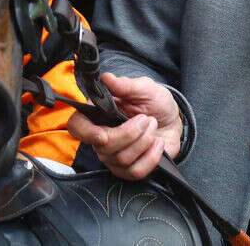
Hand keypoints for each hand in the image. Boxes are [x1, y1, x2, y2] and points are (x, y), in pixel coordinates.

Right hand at [66, 73, 181, 179]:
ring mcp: (114, 155)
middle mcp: (101, 136)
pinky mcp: (129, 168)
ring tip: (153, 126)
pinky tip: (158, 144)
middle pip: (104, 147)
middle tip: (146, 118)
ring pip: (121, 160)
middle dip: (129, 134)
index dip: (86, 133)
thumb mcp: (144, 88)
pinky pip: (136, 172)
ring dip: (144, 142)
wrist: (171, 119)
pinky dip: (151, 157)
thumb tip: (106, 78)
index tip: (103, 135)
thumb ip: (125, 85)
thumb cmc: (154, 102)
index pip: (77, 126)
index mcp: (97, 113)